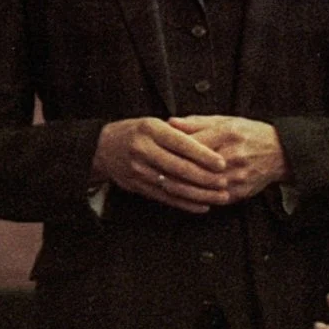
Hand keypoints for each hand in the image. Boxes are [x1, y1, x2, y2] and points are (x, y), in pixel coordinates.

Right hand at [92, 117, 228, 211]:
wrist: (103, 148)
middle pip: (178, 167)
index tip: (222, 163)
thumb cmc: (136, 132)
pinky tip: (202, 205)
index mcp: (150, 130)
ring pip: (173, 186)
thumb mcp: (153, 123)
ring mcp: (139, 170)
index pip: (181, 143)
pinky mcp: (138, 186)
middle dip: (205, 177)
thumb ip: (178, 131)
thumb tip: (209, 141)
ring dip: (199, 194)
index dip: (203, 154)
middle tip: (225, 183)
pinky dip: (185, 204)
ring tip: (220, 197)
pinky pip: (165, 198)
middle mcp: (143, 150)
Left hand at [169, 116, 288, 201]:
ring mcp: (237, 176)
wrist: (280, 152)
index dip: (173, 148)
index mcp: (228, 134)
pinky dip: (197, 199)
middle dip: (174, 170)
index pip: (194, 143)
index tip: (157, 150)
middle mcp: (233, 155)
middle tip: (154, 171)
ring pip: (203, 185)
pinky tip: (183, 197)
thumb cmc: (249, 133)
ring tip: (163, 184)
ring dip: (182, 187)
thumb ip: (197, 122)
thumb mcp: (225, 120)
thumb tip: (170, 122)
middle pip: (197, 166)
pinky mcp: (240, 192)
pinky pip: (214, 198)